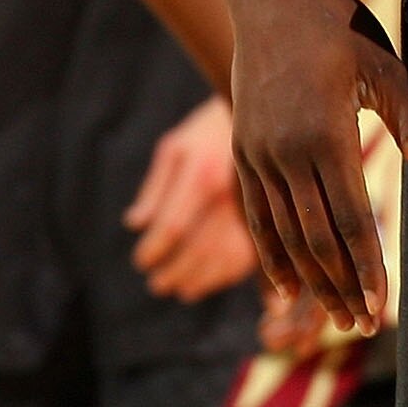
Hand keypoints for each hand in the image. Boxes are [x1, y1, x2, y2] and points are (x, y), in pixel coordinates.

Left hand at [127, 96, 259, 299]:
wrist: (266, 118)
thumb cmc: (209, 132)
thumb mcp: (175, 148)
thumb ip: (155, 188)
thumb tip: (135, 224)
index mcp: (203, 176)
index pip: (174, 227)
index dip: (154, 249)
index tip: (140, 261)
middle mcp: (231, 197)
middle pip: (198, 249)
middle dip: (173, 271)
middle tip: (155, 283)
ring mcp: (255, 211)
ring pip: (223, 260)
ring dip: (197, 281)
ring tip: (178, 288)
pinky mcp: (272, 221)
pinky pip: (248, 259)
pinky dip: (223, 277)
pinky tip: (205, 282)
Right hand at [228, 0, 407, 333]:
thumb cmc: (337, 26)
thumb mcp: (384, 67)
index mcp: (326, 132)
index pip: (350, 218)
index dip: (366, 266)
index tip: (378, 306)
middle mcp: (286, 149)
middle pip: (315, 236)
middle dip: (338, 286)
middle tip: (358, 326)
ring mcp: (258, 150)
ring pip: (282, 231)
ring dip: (307, 278)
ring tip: (328, 317)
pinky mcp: (242, 146)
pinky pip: (254, 211)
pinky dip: (269, 251)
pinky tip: (283, 284)